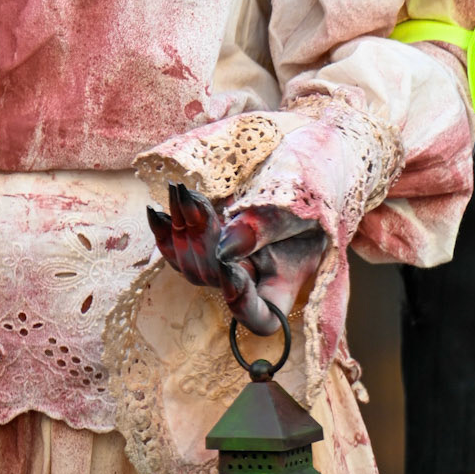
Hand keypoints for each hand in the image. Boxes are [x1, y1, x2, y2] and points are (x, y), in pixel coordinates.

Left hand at [147, 182, 325, 336]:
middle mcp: (253, 276)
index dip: (242, 303)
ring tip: (180, 192)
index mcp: (286, 278)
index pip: (262, 317)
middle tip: (194, 199)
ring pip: (193, 267)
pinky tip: (156, 211)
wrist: (309, 155)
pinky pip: (179, 249)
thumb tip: (225, 248)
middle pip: (218, 281)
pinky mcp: (209, 238)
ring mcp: (228, 259)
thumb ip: (266, 226)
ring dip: (182, 231)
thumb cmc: (318, 181)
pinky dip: (166, 231)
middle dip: (202, 242)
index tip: (232, 269)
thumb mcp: (300, 202)